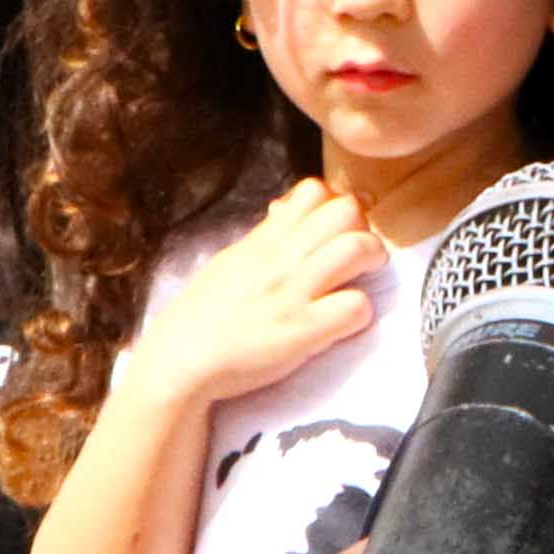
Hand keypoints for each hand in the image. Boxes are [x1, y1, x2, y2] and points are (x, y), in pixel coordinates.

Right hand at [123, 182, 380, 414]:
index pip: (312, 192)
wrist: (180, 361)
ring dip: (372, 259)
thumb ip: (262, 237)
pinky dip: (361, 312)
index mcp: (262, 242)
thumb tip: (283, 210)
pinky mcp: (303, 331)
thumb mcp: (230, 262)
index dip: (335, 205)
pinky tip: (347, 321)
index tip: (336, 229)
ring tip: (365, 278)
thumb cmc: (203, 316)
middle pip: (343, 211)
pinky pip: (355, 306)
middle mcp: (280, 260)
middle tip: (359, 253)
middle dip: (362, 227)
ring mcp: (293, 294)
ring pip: (356, 248)